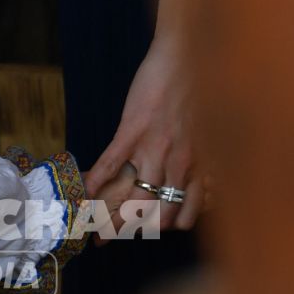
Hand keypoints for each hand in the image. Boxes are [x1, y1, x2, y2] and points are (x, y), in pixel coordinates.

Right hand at [83, 29, 204, 231]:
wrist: (188, 55)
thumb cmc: (203, 89)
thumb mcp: (210, 131)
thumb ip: (202, 158)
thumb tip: (204, 181)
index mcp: (198, 166)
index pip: (180, 215)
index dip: (163, 228)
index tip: (147, 232)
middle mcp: (177, 164)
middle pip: (153, 214)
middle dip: (129, 231)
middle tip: (109, 237)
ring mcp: (153, 147)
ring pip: (131, 197)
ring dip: (108, 216)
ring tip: (91, 227)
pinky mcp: (132, 129)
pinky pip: (110, 162)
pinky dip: (94, 180)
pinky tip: (82, 191)